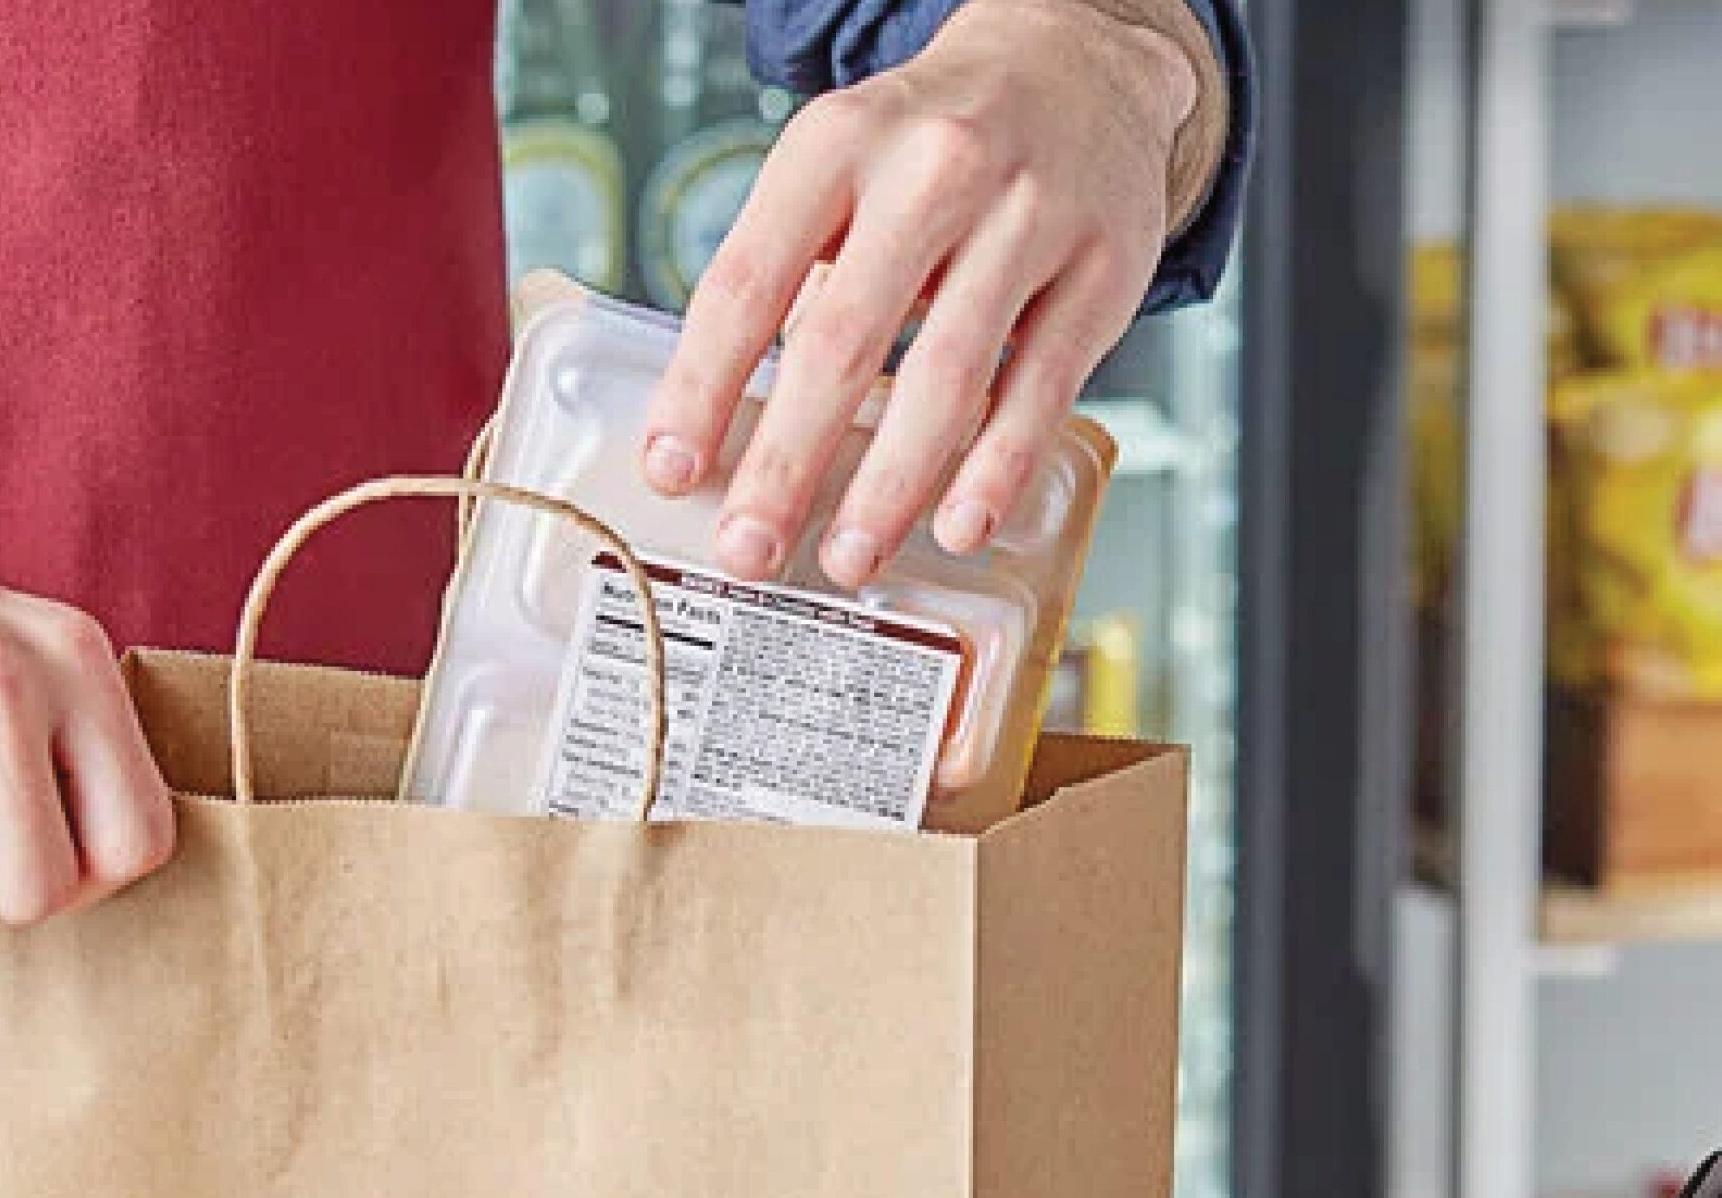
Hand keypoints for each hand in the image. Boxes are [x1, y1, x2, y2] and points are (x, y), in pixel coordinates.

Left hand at [641, 0, 1196, 587]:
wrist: (1080, 63)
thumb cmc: (932, 145)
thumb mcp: (839, 169)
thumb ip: (785, 280)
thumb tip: (720, 430)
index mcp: (837, 144)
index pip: (748, 280)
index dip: (703, 386)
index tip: (672, 469)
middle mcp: (933, 170)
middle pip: (841, 340)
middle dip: (786, 463)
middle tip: (749, 549)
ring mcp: (1027, 217)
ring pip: (945, 376)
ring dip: (889, 488)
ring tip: (847, 558)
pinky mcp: (1101, 269)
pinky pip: (1041, 389)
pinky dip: (997, 468)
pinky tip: (959, 524)